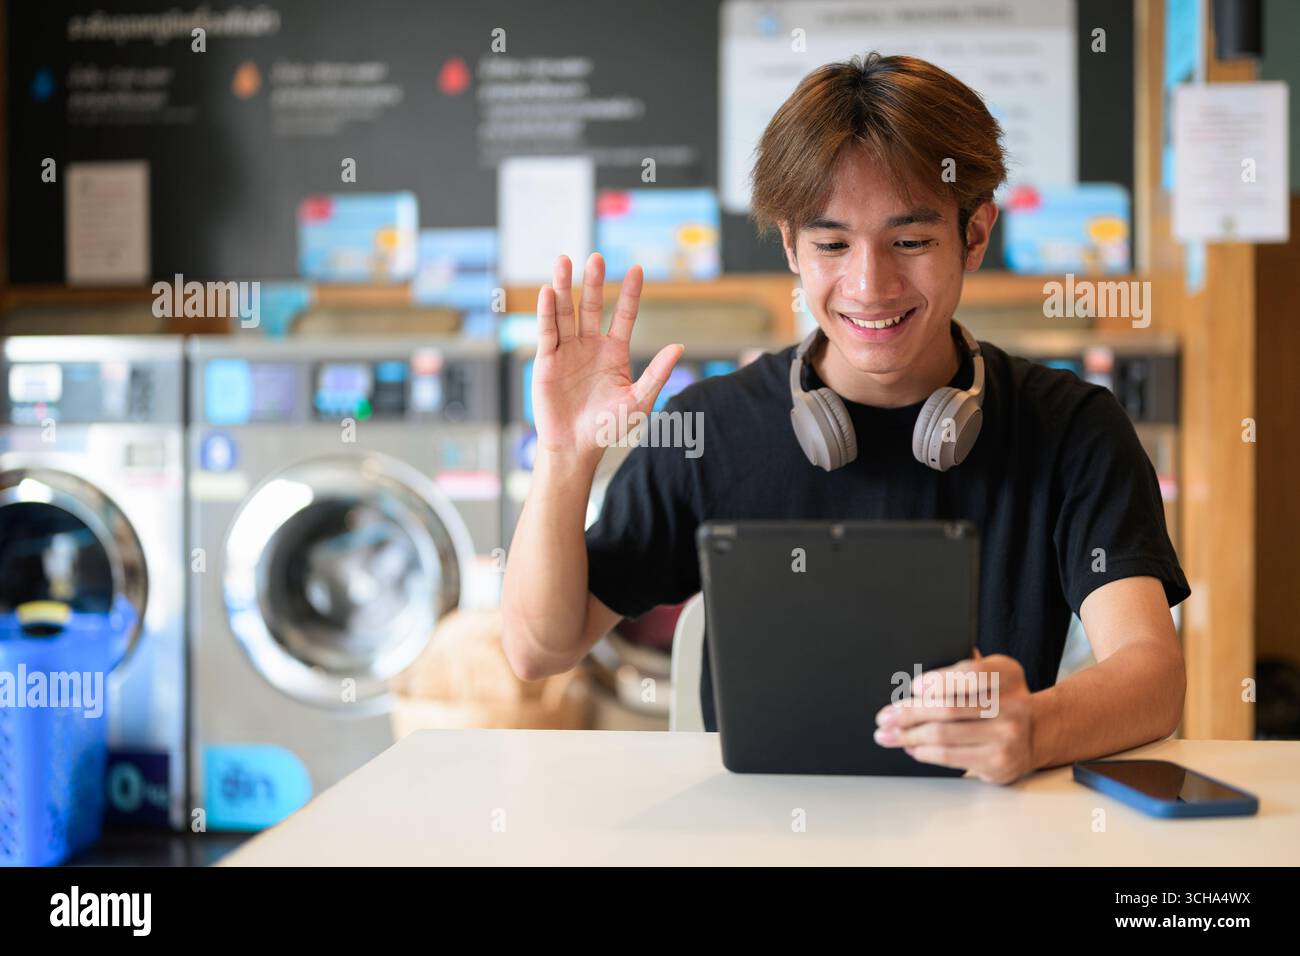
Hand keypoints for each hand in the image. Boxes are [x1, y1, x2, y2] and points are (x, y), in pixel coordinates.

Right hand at [532, 253, 682, 463]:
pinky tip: (549, 292)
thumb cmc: (608, 427)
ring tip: (565, 261)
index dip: (629, 293)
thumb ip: (657, 374)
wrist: (576, 446)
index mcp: (614, 352)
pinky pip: (547, 331)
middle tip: (596, 258)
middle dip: (592, 282)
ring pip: (565, 312)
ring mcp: (567, 350)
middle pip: (590, 306)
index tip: (636, 269)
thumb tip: (679, 347)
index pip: (623, 315)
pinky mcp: (546, 360)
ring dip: (565, 287)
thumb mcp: (639, 401)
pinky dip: (546, 312)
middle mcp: (590, 345)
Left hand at [873, 649, 1034, 784]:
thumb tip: (916, 681)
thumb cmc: (1002, 700)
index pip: (968, 674)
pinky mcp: (997, 763)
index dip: (936, 680)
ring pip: (943, 735)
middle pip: (948, 708)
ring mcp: (1007, 737)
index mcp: (1007, 674)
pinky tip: (911, 747)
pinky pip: (949, 756)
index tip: (912, 688)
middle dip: (908, 713)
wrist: (1038, 732)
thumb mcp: (992, 675)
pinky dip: (923, 751)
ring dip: (907, 736)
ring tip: (888, 734)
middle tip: (885, 717)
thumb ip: (962, 671)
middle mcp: (1012, 705)